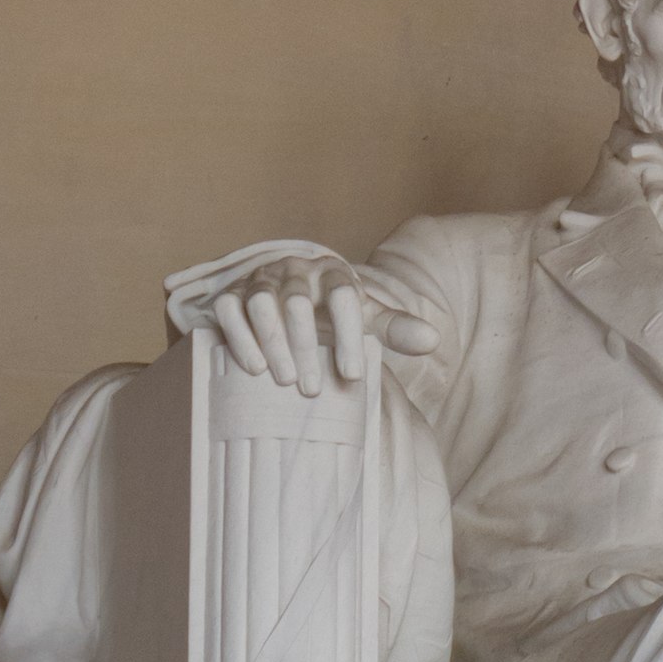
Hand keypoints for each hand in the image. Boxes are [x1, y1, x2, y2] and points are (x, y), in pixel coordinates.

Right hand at [210, 254, 437, 393]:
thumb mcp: (364, 316)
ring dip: (272, 342)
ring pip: (262, 302)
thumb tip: (432, 340)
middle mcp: (295, 272)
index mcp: (333, 274)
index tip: (353, 375)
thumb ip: (394, 327)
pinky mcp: (232, 293)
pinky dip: (240, 336)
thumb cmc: (330, 311)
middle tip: (312, 389)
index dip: (348, 335)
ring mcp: (261, 281)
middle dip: (306, 346)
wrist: (286, 292)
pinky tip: (254, 367)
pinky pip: (230, 308)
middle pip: (299, 302)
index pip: (344, 295)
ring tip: (284, 380)